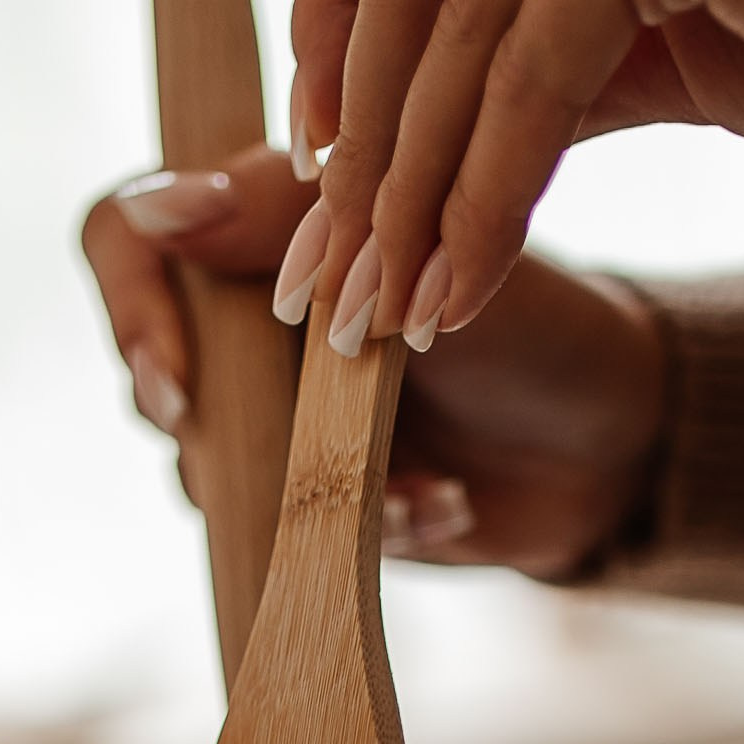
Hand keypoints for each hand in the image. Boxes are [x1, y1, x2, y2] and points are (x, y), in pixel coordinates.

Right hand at [80, 145, 664, 577]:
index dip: (132, 308)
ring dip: (311, 487)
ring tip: (419, 485)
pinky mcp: (309, 505)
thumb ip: (276, 215)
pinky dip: (370, 529)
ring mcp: (275, 419)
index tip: (182, 380)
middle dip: (226, 428)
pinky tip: (448, 508)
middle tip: (306, 450)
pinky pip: (285, 538)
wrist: (616, 442)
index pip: (126, 240)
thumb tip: (152, 205)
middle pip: (153, 371)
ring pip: (209, 471)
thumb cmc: (533, 316)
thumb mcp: (411, 242)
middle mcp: (251, 323)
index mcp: (260, 233)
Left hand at [276, 0, 743, 348]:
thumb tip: (415, 125)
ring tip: (378, 315)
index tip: (324, 168)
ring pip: (464, 21)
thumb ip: (557, 29)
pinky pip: (530, 69)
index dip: (352, 34)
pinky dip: (482, 197)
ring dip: (410, 190)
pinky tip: (454, 295)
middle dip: (360, 134)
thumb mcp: (685, 19)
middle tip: (324, 275)